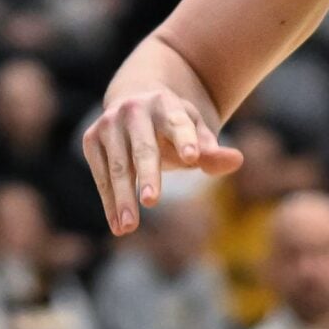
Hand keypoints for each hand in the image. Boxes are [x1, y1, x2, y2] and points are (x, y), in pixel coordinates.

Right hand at [82, 86, 242, 234]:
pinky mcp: (92, 139)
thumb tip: (237, 160)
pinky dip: (108, 201)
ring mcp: (109, 122)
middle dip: (147, 174)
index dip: (185, 139)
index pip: (178, 123)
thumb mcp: (195, 132)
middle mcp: (134, 109)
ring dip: (122, 197)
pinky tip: (117, 224)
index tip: (191, 158)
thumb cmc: (172, 126)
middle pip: (144, 147)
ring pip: (119, 165)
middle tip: (151, 201)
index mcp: (166, 103)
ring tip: (128, 227)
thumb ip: (211, 150)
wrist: (134, 101)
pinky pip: (101, 174)